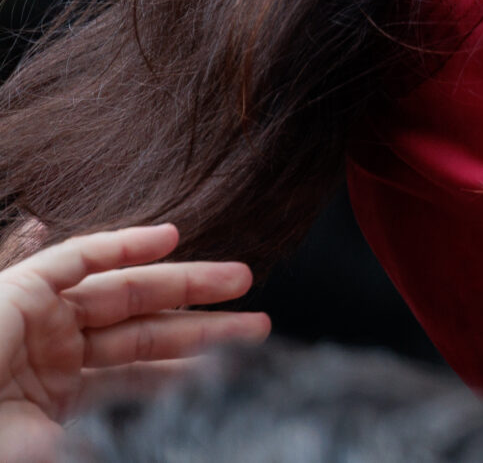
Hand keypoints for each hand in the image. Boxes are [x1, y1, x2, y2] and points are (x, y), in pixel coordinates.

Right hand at [0, 223, 265, 462]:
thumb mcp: (54, 448)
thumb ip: (109, 436)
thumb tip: (172, 436)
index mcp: (58, 398)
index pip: (138, 377)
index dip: (190, 368)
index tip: (242, 366)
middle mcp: (51, 356)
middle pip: (142, 333)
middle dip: (203, 326)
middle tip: (261, 323)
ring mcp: (34, 321)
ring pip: (124, 292)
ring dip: (183, 283)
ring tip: (242, 282)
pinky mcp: (16, 291)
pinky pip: (76, 258)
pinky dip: (123, 245)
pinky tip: (172, 238)